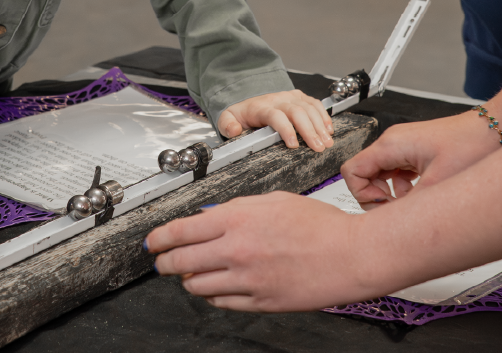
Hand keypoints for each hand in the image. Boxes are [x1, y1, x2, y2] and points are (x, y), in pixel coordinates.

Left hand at [148, 192, 363, 310]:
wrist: (350, 254)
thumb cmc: (318, 223)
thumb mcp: (272, 200)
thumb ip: (237, 208)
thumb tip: (212, 215)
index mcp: (236, 219)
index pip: (181, 231)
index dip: (159, 238)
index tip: (151, 242)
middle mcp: (236, 251)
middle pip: (182, 262)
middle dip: (164, 263)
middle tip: (160, 261)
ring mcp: (247, 280)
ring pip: (198, 286)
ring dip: (187, 279)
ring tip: (188, 273)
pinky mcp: (261, 302)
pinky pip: (223, 302)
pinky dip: (212, 294)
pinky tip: (214, 287)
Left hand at [219, 90, 331, 151]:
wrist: (248, 100)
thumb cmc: (242, 113)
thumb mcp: (227, 118)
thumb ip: (227, 125)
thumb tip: (234, 129)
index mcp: (261, 107)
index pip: (275, 115)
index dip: (286, 129)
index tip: (294, 145)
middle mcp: (278, 99)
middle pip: (297, 112)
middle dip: (309, 130)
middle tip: (318, 147)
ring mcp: (290, 97)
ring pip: (308, 107)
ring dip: (320, 125)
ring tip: (326, 142)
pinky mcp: (299, 97)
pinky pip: (314, 103)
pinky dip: (323, 115)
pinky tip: (329, 129)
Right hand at [341, 111, 494, 204]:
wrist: (495, 131)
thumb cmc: (471, 147)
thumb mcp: (437, 186)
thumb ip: (409, 208)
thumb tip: (395, 227)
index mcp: (391, 145)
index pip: (352, 171)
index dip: (363, 195)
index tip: (384, 208)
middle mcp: (393, 142)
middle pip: (365, 174)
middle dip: (377, 198)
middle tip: (398, 212)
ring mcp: (404, 146)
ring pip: (381, 175)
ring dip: (393, 194)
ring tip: (415, 204)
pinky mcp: (416, 151)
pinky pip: (397, 173)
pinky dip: (405, 188)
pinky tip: (424, 194)